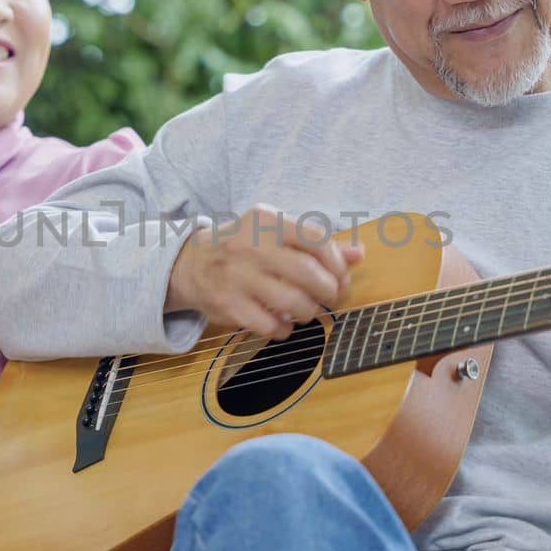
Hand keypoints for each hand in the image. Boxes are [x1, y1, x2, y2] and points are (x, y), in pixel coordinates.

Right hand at [164, 204, 362, 339]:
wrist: (191, 263)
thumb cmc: (244, 246)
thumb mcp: (275, 233)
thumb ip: (316, 244)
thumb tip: (359, 254)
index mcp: (266, 221)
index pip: (315, 239)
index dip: (337, 262)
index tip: (341, 275)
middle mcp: (250, 245)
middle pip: (307, 273)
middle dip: (329, 291)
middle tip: (330, 297)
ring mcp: (238, 276)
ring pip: (292, 302)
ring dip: (310, 311)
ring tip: (308, 310)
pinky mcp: (229, 304)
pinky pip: (270, 325)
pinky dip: (285, 329)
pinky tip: (285, 324)